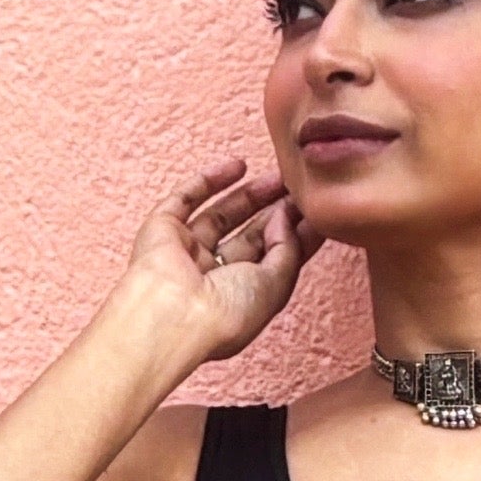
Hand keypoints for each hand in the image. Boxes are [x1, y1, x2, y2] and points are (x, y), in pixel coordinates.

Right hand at [118, 156, 316, 373]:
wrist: (175, 314)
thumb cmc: (226, 314)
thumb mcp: (275, 286)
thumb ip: (287, 248)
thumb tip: (285, 214)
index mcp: (239, 299)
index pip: (272, 262)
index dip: (295, 237)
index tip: (317, 213)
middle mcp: (213, 277)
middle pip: (250, 238)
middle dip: (276, 213)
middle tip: (300, 189)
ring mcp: (187, 252)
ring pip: (222, 216)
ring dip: (251, 195)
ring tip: (280, 177)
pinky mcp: (162, 230)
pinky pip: (186, 199)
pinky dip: (209, 180)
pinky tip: (238, 166)